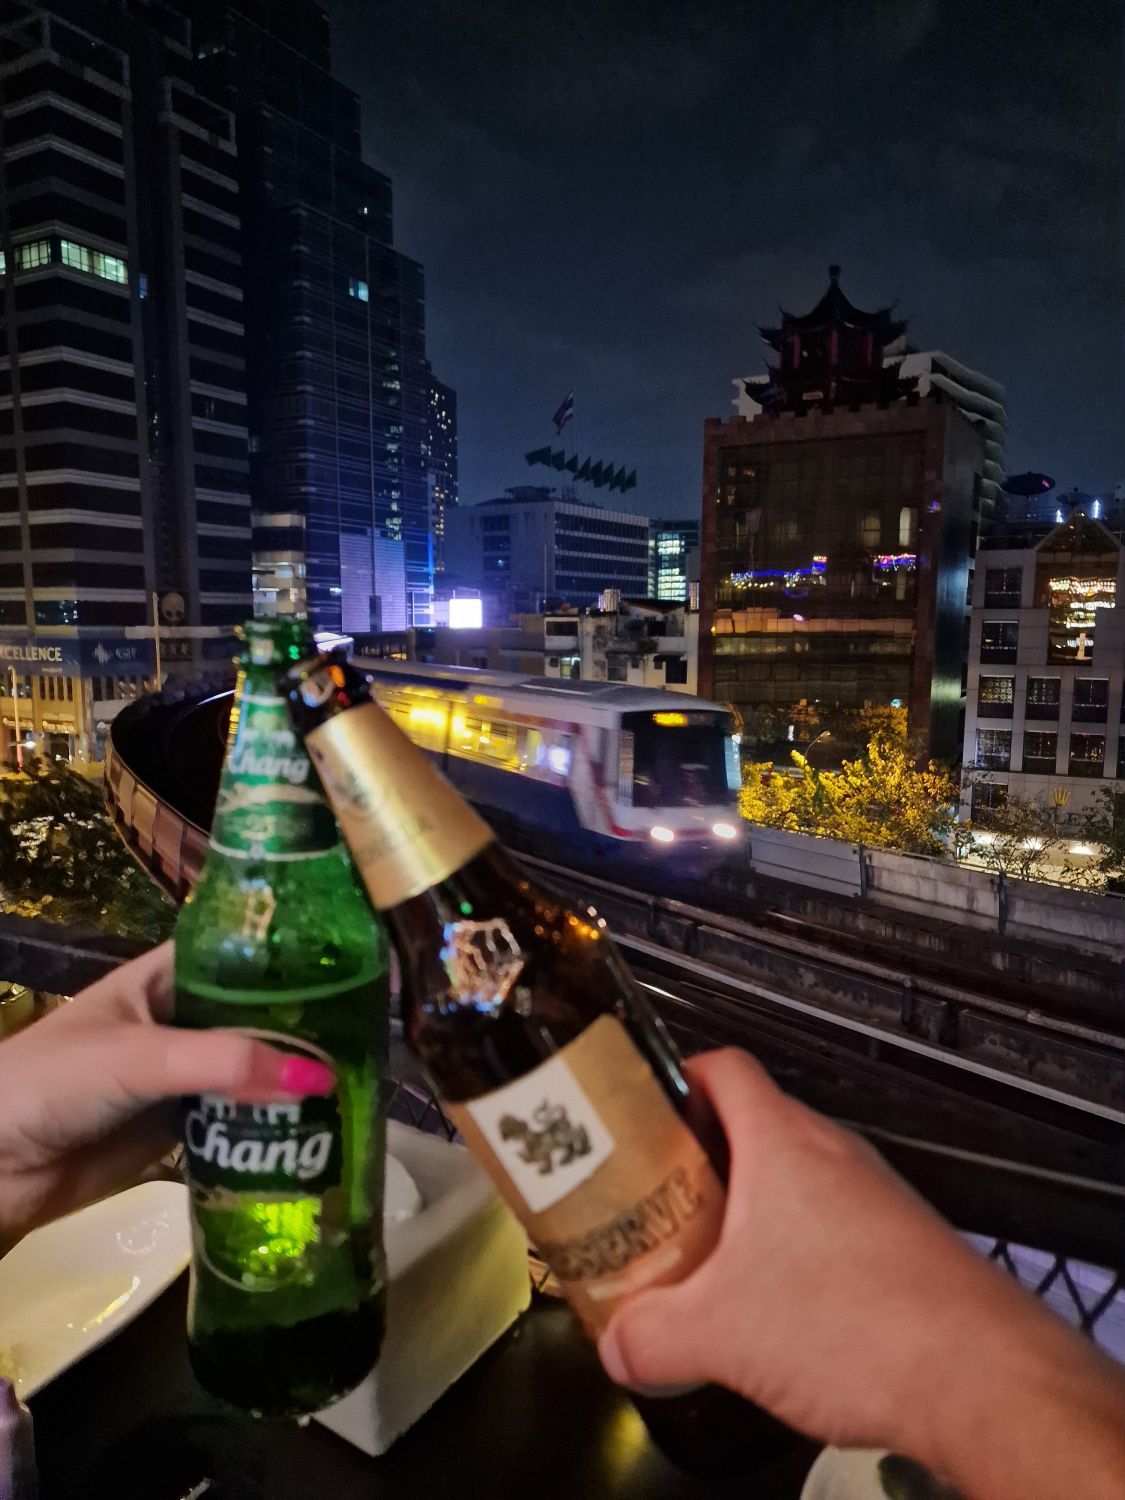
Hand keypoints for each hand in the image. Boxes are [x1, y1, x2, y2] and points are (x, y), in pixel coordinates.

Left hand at [0, 943, 332, 1250]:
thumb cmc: (51, 1084)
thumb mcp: (139, 1057)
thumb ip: (225, 1064)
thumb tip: (320, 1077)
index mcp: (163, 977)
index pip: (241, 951)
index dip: (294, 955)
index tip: (356, 965)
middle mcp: (179, 1020)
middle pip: (256, 1015)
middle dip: (306, 1026)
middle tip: (373, 1034)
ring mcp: (181, 1077)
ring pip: (251, 1071)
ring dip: (293, 1080)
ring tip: (362, 1082)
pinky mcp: (180, 1130)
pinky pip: (237, 1122)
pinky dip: (272, 1127)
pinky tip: (319, 1130)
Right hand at [598, 1049, 1124, 1498]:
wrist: (980, 1377)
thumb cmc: (864, 1322)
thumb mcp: (719, 1333)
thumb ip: (650, 1335)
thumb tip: (618, 1343)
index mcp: (782, 1142)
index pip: (724, 1068)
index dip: (676, 1079)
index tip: (642, 1109)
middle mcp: (832, 1154)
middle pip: (752, 1127)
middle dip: (699, 1163)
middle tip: (656, 1202)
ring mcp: (873, 1197)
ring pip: (793, 1181)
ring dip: (748, 1214)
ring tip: (708, 1265)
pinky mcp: (901, 1245)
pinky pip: (833, 1227)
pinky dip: (796, 1255)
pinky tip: (777, 1315)